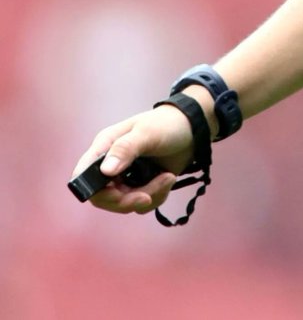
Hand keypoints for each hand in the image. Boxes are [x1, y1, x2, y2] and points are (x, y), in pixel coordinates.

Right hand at [71, 106, 195, 214]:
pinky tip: (169, 179)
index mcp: (105, 147)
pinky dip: (157, 196)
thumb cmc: (168, 123)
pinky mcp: (141, 185)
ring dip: (149, 196)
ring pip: (125, 203)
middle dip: (127, 200)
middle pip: (104, 198)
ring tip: (168, 177)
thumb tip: (106, 171)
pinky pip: (142, 203)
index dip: (94, 191)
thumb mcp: (147, 133)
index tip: (117, 194)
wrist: (194, 127)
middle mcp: (111, 165)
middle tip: (148, 196)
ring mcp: (126, 177)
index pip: (84, 176)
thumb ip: (126, 148)